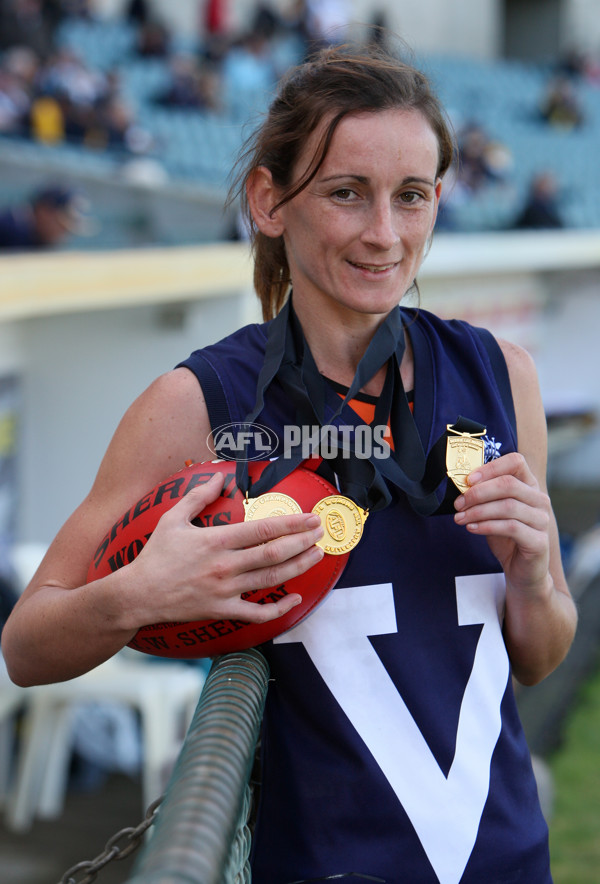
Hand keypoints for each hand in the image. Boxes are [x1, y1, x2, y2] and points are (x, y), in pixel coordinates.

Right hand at [127, 472, 324, 625]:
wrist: (138, 594)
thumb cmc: (155, 556)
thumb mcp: (172, 519)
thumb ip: (197, 497)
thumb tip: (218, 478)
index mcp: (216, 541)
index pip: (262, 529)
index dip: (291, 523)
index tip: (310, 517)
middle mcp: (225, 565)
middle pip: (274, 553)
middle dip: (302, 541)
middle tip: (320, 532)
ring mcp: (226, 590)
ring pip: (272, 579)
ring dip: (299, 566)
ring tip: (317, 555)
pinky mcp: (222, 610)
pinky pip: (257, 613)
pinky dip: (279, 608)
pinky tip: (296, 598)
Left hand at [453, 452, 551, 596]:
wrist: (522, 570)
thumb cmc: (506, 537)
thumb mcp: (492, 512)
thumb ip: (483, 497)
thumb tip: (461, 486)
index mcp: (529, 486)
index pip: (516, 462)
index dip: (491, 467)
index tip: (468, 479)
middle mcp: (539, 500)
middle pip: (508, 484)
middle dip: (478, 492)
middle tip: (458, 503)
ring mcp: (541, 520)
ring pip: (508, 506)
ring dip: (478, 511)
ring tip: (460, 518)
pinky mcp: (539, 541)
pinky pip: (511, 527)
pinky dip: (487, 526)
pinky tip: (472, 528)